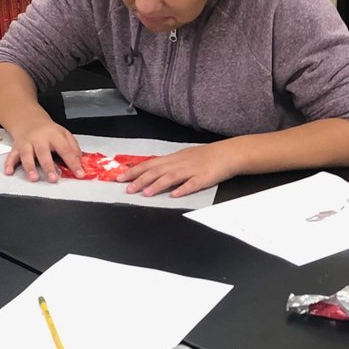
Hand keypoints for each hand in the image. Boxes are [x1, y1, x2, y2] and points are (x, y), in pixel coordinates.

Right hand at [5, 116, 83, 182]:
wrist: (30, 121)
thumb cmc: (49, 132)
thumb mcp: (65, 135)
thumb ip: (73, 148)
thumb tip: (80, 162)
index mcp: (54, 135)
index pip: (65, 150)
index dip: (73, 163)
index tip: (80, 174)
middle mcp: (39, 139)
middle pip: (43, 153)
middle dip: (48, 166)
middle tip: (54, 179)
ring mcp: (26, 143)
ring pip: (26, 155)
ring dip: (29, 167)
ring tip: (34, 178)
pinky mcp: (16, 147)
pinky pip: (11, 156)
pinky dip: (9, 164)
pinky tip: (9, 172)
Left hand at [119, 141, 242, 196]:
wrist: (228, 153)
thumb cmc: (206, 156)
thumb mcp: (184, 157)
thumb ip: (169, 165)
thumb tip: (152, 171)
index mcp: (174, 159)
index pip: (150, 164)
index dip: (134, 171)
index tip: (120, 177)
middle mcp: (180, 163)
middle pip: (157, 171)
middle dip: (140, 179)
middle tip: (127, 188)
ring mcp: (192, 171)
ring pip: (171, 177)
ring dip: (157, 185)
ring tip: (145, 193)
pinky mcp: (204, 178)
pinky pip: (192, 184)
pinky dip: (183, 189)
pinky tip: (174, 195)